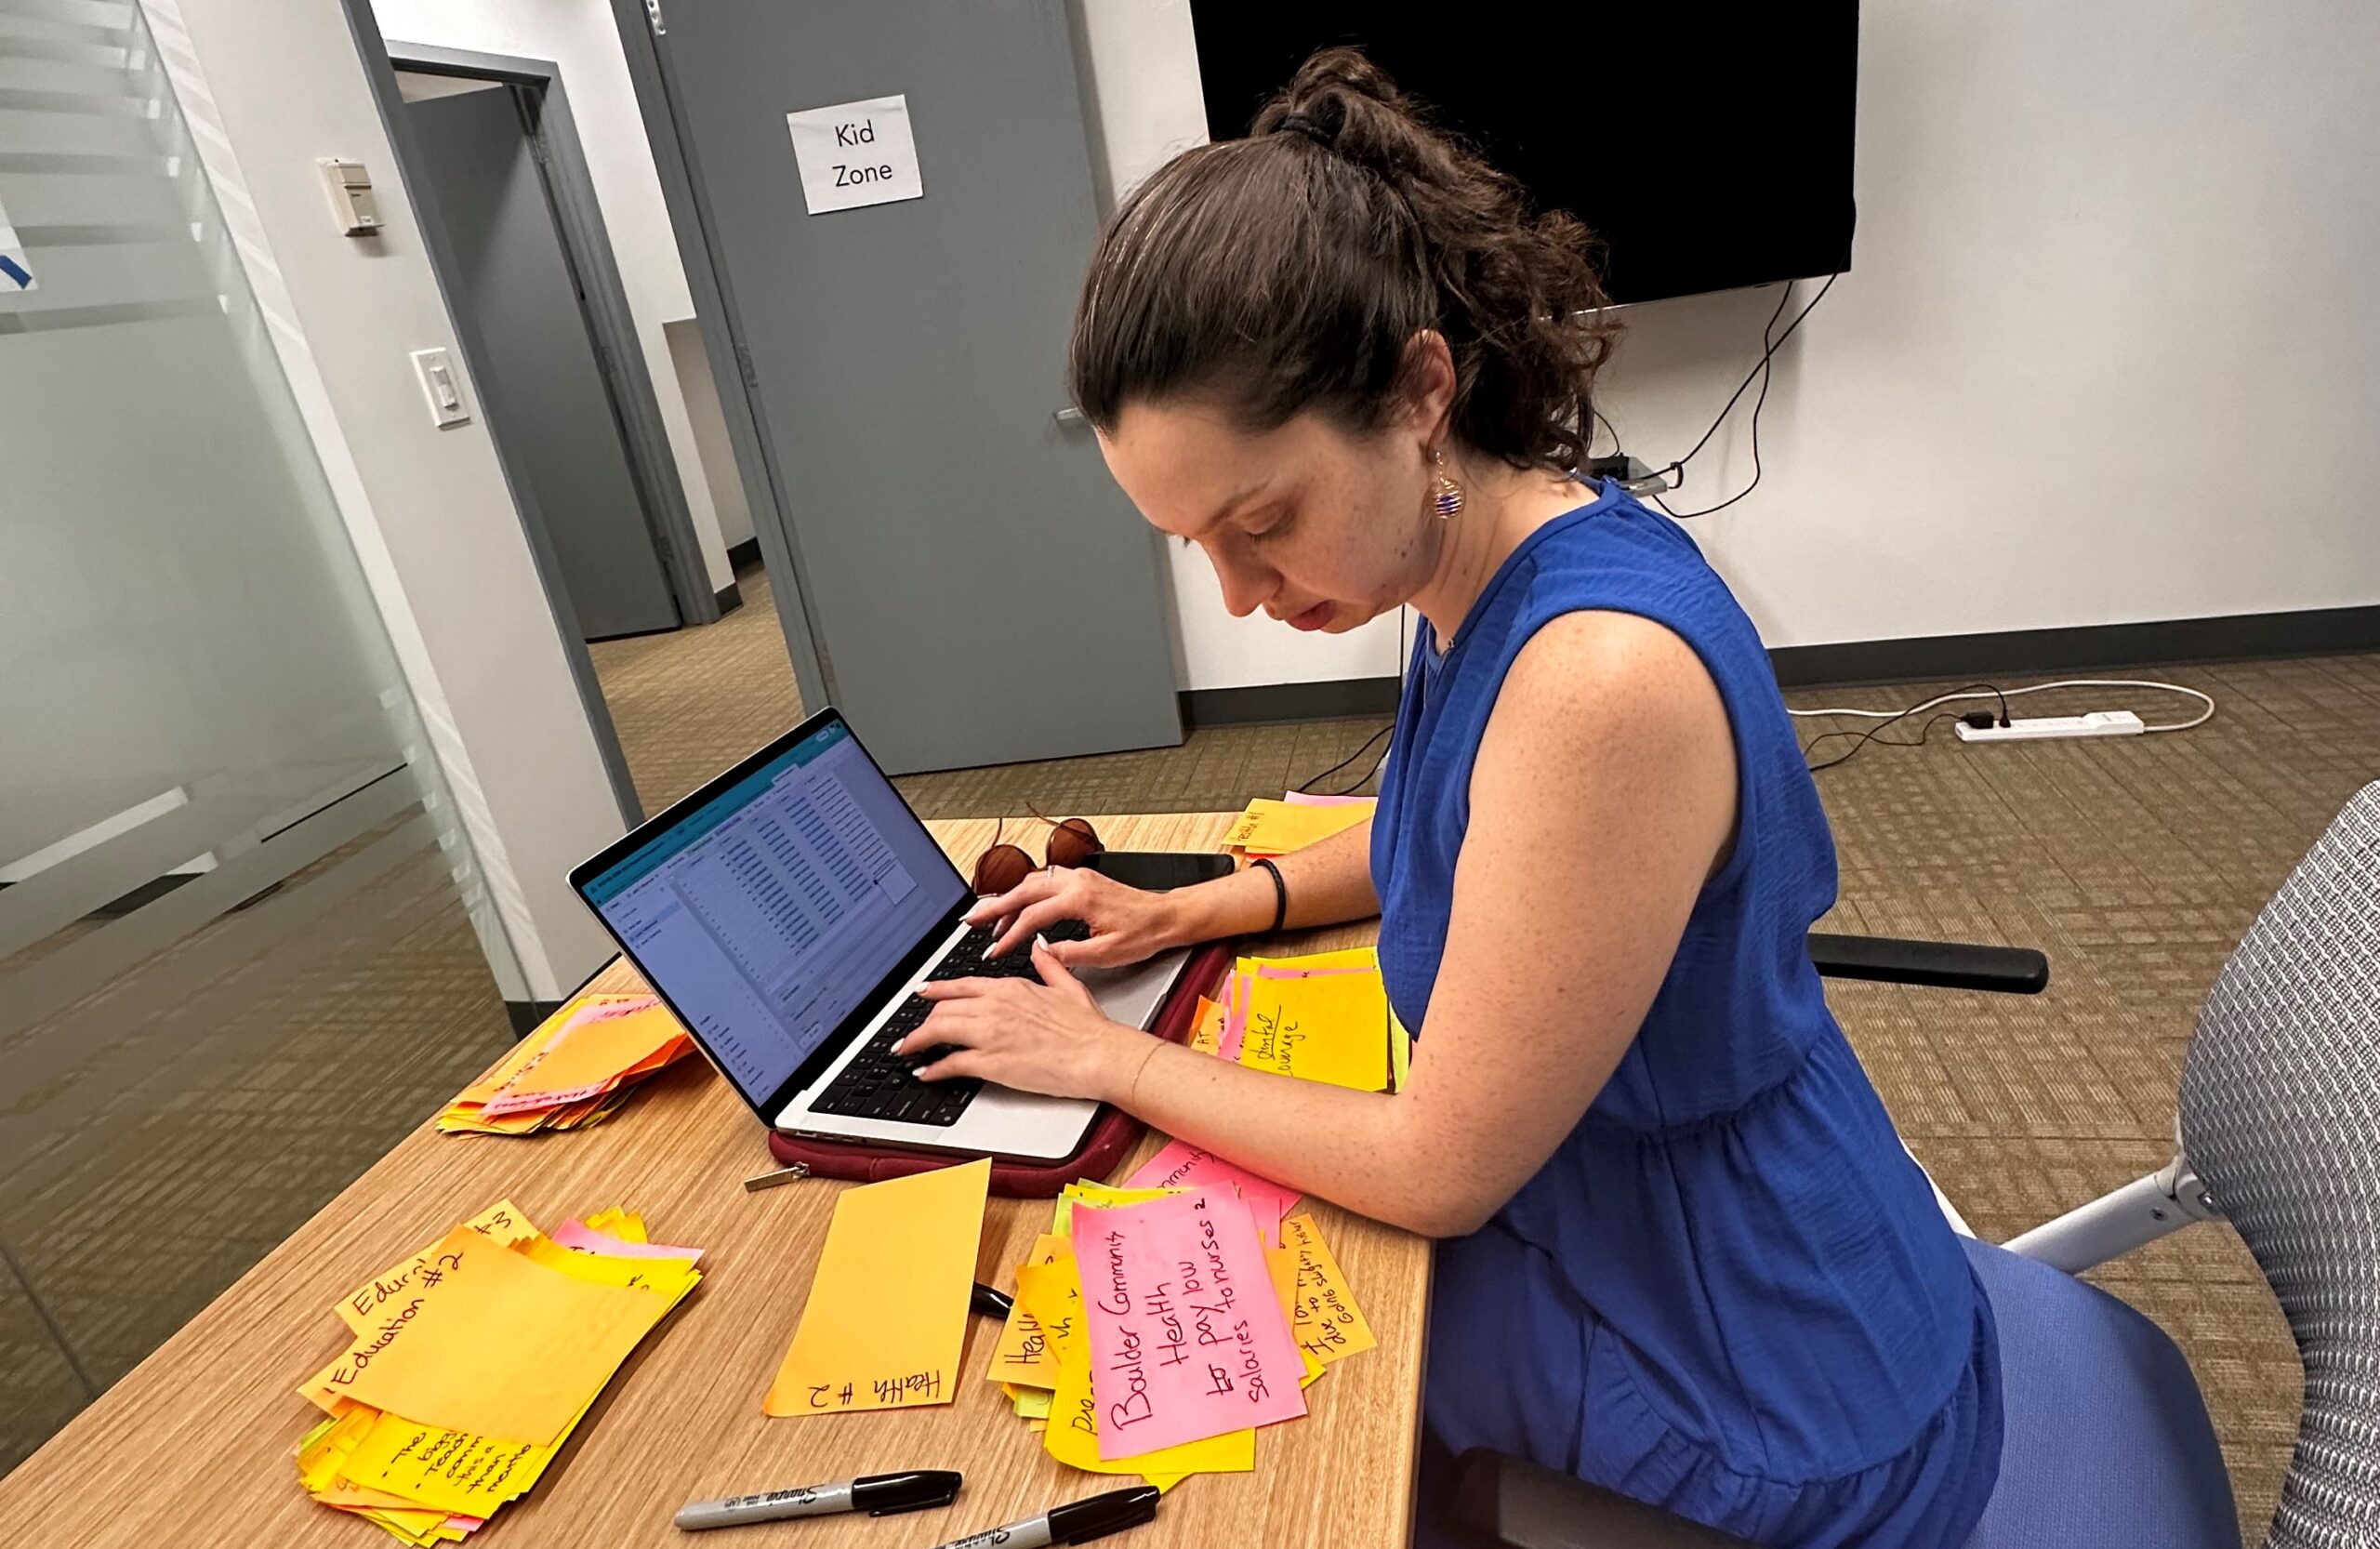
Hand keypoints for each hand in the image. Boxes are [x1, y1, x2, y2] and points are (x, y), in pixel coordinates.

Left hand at [902, 939, 1151, 1100]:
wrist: (1098, 1054)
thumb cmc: (1088, 1027)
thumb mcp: (1068, 985)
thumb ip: (1048, 964)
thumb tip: (1039, 947)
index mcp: (1010, 988)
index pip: (961, 985)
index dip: (936, 989)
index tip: (921, 992)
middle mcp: (994, 1007)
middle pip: (943, 1008)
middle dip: (923, 1020)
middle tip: (913, 1030)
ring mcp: (990, 1034)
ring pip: (938, 1031)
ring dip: (917, 1041)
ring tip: (907, 1050)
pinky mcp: (991, 1062)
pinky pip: (950, 1063)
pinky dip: (932, 1069)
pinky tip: (925, 1073)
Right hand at [967, 865, 1181, 967]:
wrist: (1166, 916)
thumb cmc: (1143, 934)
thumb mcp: (1106, 953)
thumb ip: (1069, 952)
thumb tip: (1040, 951)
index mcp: (1079, 899)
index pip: (1032, 916)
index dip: (1009, 936)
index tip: (994, 951)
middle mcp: (1076, 882)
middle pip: (1023, 889)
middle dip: (995, 907)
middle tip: (971, 920)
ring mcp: (1079, 878)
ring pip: (1032, 882)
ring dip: (1009, 900)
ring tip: (990, 920)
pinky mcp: (1082, 880)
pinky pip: (1045, 882)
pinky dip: (1026, 894)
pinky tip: (1018, 907)